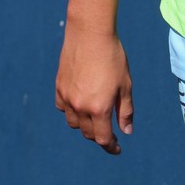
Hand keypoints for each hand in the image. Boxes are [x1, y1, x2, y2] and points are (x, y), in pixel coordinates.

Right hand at [56, 28, 133, 153]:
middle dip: (99, 136)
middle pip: (87, 133)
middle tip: (109, 133)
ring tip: (94, 118)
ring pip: (73, 122)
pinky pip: (62, 107)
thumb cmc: (113, 58)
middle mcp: (80, 106)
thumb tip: (126, 131)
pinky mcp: (59, 86)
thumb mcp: (125, 86)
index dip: (110, 147)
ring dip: (84, 125)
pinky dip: (71, 111)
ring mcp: (66, 96)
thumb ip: (125, 111)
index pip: (102, 138)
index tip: (117, 149)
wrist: (89, 35)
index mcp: (99, 108)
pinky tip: (79, 105)